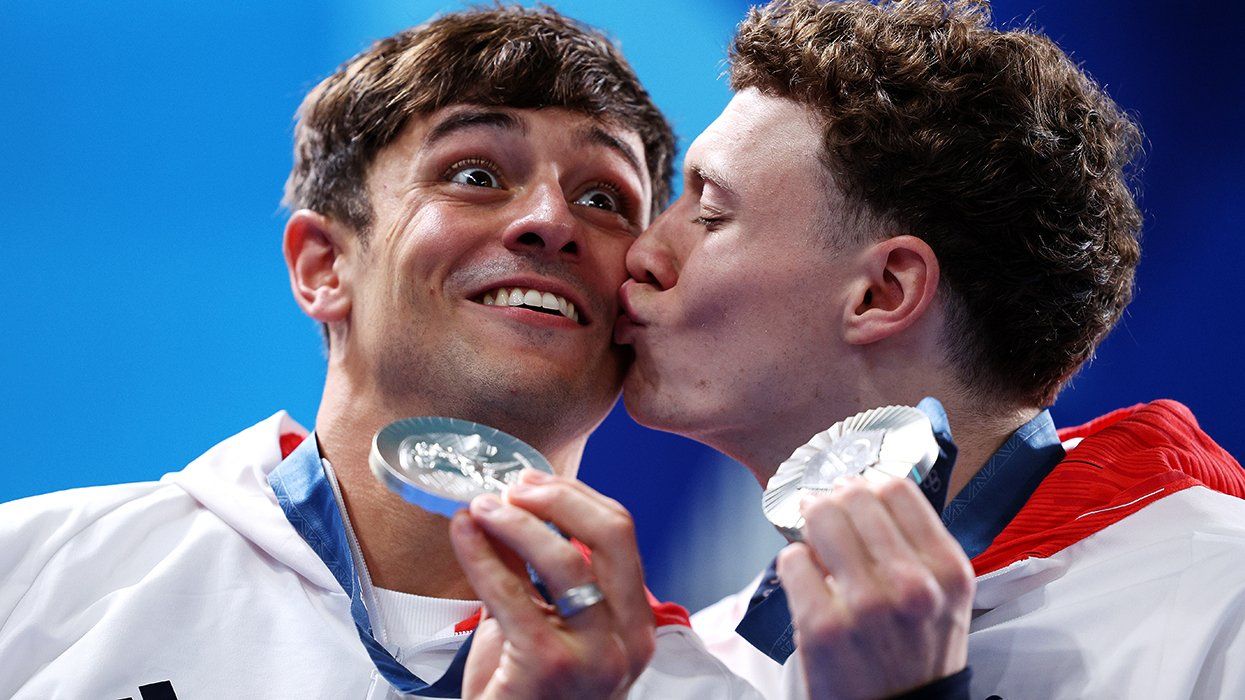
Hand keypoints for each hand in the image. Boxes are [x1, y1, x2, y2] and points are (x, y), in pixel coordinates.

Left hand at [449, 469, 654, 699]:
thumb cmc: (525, 692)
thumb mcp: (543, 621)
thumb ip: (533, 569)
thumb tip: (508, 504)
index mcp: (636, 623)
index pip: (622, 534)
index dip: (576, 496)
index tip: (533, 482)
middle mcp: (628, 639)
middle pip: (611, 534)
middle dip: (557, 497)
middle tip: (511, 487)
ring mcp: (595, 655)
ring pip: (566, 557)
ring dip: (515, 521)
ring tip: (479, 508)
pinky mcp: (549, 665)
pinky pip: (512, 592)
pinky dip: (481, 554)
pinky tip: (462, 534)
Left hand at [776, 477, 975, 699]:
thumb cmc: (917, 654)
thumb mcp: (943, 598)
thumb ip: (916, 545)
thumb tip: (866, 491)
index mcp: (947, 571)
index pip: (897, 489)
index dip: (868, 484)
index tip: (854, 493)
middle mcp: (911, 585)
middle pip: (854, 497)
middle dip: (834, 501)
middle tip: (826, 512)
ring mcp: (865, 605)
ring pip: (820, 519)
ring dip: (812, 525)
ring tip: (815, 542)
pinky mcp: (822, 626)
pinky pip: (792, 560)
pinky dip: (794, 564)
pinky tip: (808, 581)